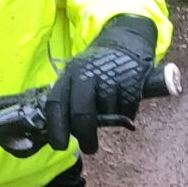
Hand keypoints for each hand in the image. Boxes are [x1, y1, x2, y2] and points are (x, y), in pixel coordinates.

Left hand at [46, 16, 156, 154]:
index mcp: (69, 75)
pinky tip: (124, 105)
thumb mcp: (78, 75)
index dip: (56, 127)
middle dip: (84, 135)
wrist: (126, 39)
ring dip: (109, 120)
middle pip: (81, 114)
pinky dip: (126, 113)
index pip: (56, 104)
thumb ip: (71, 99)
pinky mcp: (131, 80)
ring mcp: (109, 77)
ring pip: (106, 114)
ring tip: (110, 113)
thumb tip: (65, 131)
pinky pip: (127, 109)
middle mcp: (87, 75)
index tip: (59, 145)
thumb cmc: (98, 66)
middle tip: (89, 148)